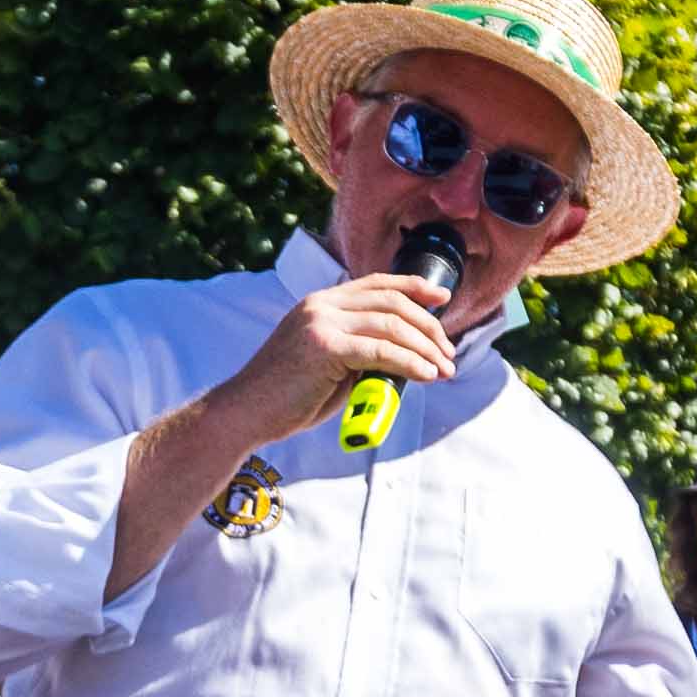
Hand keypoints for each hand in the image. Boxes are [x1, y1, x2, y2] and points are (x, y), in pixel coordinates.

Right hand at [208, 273, 460, 447]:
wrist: (247, 412)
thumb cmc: (289, 396)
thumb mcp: (329, 363)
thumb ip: (359, 350)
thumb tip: (402, 356)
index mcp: (321, 303)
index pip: (377, 284)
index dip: (414, 288)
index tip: (443, 300)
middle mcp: (322, 305)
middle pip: (392, 302)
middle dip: (429, 327)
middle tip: (448, 353)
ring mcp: (322, 323)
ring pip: (391, 326)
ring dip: (426, 348)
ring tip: (444, 369)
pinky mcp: (325, 347)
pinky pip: (381, 351)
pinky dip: (410, 363)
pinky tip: (426, 375)